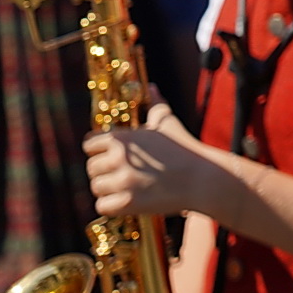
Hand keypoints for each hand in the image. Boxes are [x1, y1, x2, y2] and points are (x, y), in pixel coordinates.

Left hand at [85, 103, 221, 217]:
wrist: (202, 178)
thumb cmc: (185, 148)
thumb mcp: (168, 123)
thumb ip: (155, 104)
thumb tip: (151, 86)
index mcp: (122, 138)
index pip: (89, 145)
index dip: (100, 150)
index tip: (114, 156)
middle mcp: (118, 159)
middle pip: (91, 168)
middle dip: (105, 171)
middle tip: (125, 173)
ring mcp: (123, 182)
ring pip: (97, 187)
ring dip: (109, 189)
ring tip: (129, 186)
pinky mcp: (128, 203)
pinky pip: (103, 206)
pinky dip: (113, 205)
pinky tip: (129, 200)